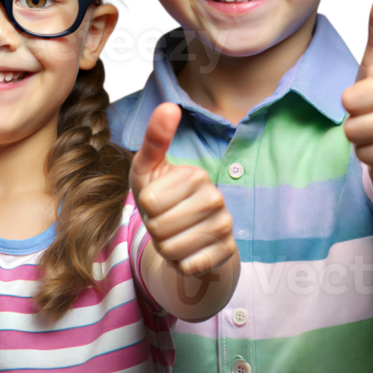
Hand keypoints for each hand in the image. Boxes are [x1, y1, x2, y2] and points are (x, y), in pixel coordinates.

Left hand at [131, 102, 235, 276]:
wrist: (187, 231)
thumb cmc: (161, 194)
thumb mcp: (149, 167)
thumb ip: (154, 138)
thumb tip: (168, 106)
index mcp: (196, 175)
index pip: (149, 203)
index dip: (145, 207)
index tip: (157, 201)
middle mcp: (216, 198)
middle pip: (160, 228)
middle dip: (154, 229)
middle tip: (164, 220)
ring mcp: (225, 226)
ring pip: (172, 250)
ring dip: (165, 247)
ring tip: (174, 234)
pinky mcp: (227, 253)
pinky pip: (188, 267)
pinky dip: (180, 264)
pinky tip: (188, 250)